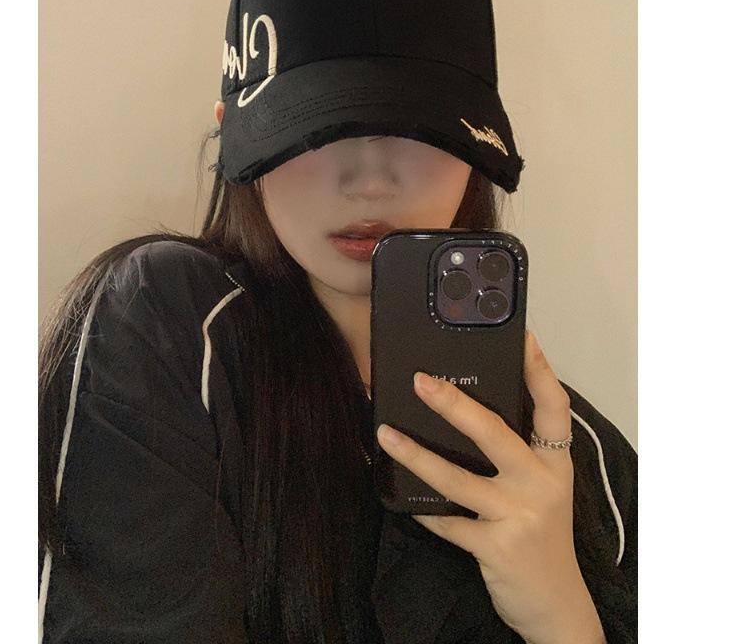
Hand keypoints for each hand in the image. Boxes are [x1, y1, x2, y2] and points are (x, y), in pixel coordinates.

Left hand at [375, 330, 604, 643]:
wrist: (556, 605)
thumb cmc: (542, 535)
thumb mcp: (541, 489)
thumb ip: (516, 454)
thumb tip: (466, 408)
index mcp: (555, 465)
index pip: (554, 408)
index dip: (539, 370)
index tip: (520, 337)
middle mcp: (541, 485)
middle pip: (495, 434)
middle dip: (456, 405)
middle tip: (420, 381)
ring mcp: (519, 517)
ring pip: (458, 479)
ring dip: (416, 455)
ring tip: (386, 433)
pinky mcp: (496, 548)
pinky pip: (447, 522)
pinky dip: (422, 508)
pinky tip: (400, 494)